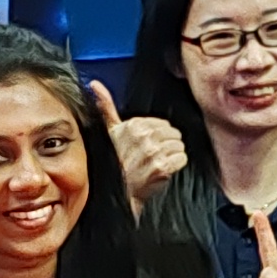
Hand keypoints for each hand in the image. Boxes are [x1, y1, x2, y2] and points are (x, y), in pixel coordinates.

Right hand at [92, 83, 192, 211]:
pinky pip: (182, 159)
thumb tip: (94, 84)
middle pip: (174, 134)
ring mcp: (153, 152)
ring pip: (179, 146)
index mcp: (133, 125)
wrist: (119, 192)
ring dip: (172, 156)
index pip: (163, 124)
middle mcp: (143, 136)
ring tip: (156, 163)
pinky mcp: (162, 167)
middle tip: (153, 157)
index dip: (158, 136)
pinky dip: (176, 165)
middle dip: (166, 145)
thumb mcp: (109, 132)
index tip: (146, 146)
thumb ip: (105, 106)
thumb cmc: (115, 161)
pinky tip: (162, 170)